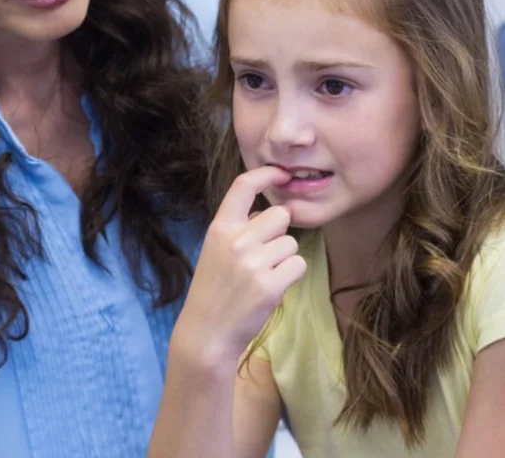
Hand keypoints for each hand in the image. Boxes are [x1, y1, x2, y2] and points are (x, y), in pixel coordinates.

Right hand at [172, 166, 306, 369]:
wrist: (207, 333)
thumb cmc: (214, 289)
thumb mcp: (216, 250)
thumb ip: (239, 228)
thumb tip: (272, 212)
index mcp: (219, 227)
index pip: (243, 185)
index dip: (266, 174)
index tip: (281, 173)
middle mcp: (235, 240)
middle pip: (280, 215)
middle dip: (280, 232)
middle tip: (265, 254)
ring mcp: (252, 263)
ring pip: (291, 243)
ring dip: (285, 257)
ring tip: (264, 275)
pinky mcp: (269, 285)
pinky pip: (297, 265)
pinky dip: (291, 275)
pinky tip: (272, 287)